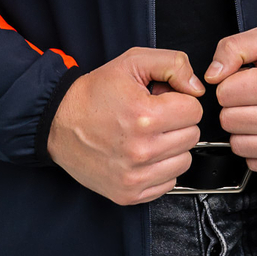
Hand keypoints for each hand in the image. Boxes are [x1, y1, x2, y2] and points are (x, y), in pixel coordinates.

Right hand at [46, 47, 204, 203]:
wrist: (59, 122)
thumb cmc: (94, 93)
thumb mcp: (132, 62)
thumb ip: (172, 64)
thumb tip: (197, 87)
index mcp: (144, 115)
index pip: (194, 110)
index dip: (180, 100)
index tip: (162, 100)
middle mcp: (141, 149)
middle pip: (192, 136)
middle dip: (178, 122)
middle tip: (154, 116)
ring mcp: (135, 176)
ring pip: (184, 161)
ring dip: (172, 147)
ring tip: (148, 135)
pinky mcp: (129, 194)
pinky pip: (168, 183)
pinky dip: (161, 169)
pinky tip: (143, 154)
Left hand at [204, 26, 256, 174]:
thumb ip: (232, 49)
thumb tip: (212, 75)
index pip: (223, 94)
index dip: (229, 85)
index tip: (245, 81)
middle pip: (228, 121)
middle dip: (234, 107)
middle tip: (252, 98)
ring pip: (238, 145)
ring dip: (243, 130)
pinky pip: (256, 164)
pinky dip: (256, 149)